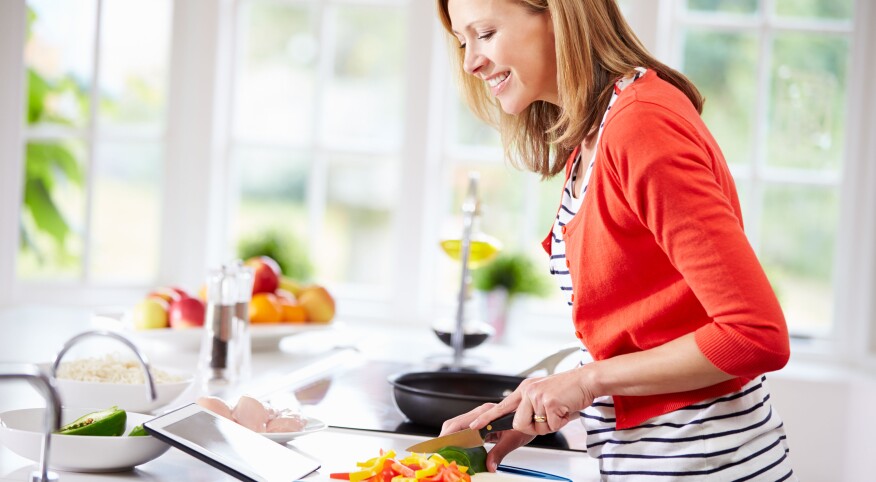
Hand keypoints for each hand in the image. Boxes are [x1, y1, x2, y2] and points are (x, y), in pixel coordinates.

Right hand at [440, 403, 533, 471]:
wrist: (534, 415)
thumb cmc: (525, 423)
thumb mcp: (513, 440)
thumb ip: (499, 453)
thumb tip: (489, 467)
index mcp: (486, 414)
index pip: (460, 424)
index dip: (449, 435)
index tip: (442, 445)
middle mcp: (481, 413)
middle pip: (455, 423)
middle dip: (445, 437)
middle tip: (439, 450)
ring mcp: (480, 416)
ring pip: (458, 425)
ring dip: (450, 437)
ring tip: (445, 450)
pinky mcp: (481, 422)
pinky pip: (465, 428)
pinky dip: (458, 438)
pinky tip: (457, 448)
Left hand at [470, 367, 594, 435]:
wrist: (586, 380)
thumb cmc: (568, 391)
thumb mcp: (544, 398)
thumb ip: (531, 410)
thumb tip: (524, 425)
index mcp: (524, 390)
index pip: (501, 406)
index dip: (486, 418)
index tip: (474, 426)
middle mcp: (528, 391)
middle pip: (518, 424)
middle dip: (534, 428)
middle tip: (549, 418)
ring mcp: (537, 395)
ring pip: (537, 427)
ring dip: (551, 425)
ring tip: (559, 411)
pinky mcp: (549, 401)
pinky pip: (552, 425)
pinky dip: (561, 422)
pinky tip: (565, 409)